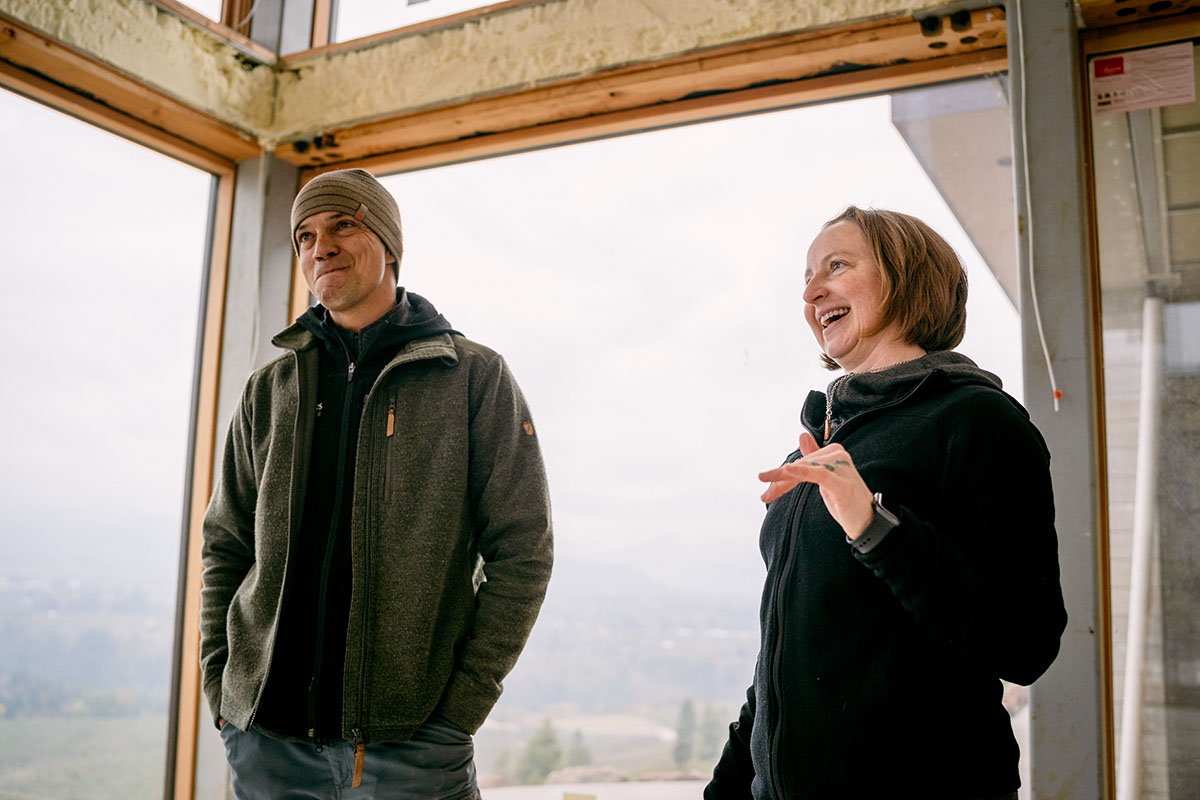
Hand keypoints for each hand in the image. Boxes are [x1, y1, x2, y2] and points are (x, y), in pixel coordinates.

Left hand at [758, 432, 875, 538]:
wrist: (866, 521)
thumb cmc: (845, 499)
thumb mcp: (825, 477)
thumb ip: (813, 458)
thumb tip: (802, 436)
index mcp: (833, 452)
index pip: (801, 461)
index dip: (782, 474)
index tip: (768, 489)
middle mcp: (837, 455)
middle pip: (800, 465)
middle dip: (779, 481)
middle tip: (765, 496)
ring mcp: (841, 468)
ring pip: (804, 470)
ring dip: (783, 482)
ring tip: (768, 493)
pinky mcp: (842, 484)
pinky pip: (819, 475)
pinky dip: (801, 472)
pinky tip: (787, 470)